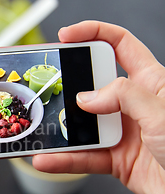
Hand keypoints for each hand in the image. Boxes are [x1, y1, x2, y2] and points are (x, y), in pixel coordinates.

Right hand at [33, 20, 164, 193]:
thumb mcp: (162, 113)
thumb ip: (125, 97)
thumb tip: (87, 97)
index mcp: (151, 82)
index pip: (120, 45)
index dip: (93, 33)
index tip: (66, 36)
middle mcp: (134, 104)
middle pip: (92, 85)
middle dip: (67, 84)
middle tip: (45, 86)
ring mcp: (123, 132)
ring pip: (83, 124)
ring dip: (60, 129)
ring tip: (40, 129)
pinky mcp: (116, 159)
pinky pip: (84, 156)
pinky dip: (64, 159)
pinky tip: (47, 159)